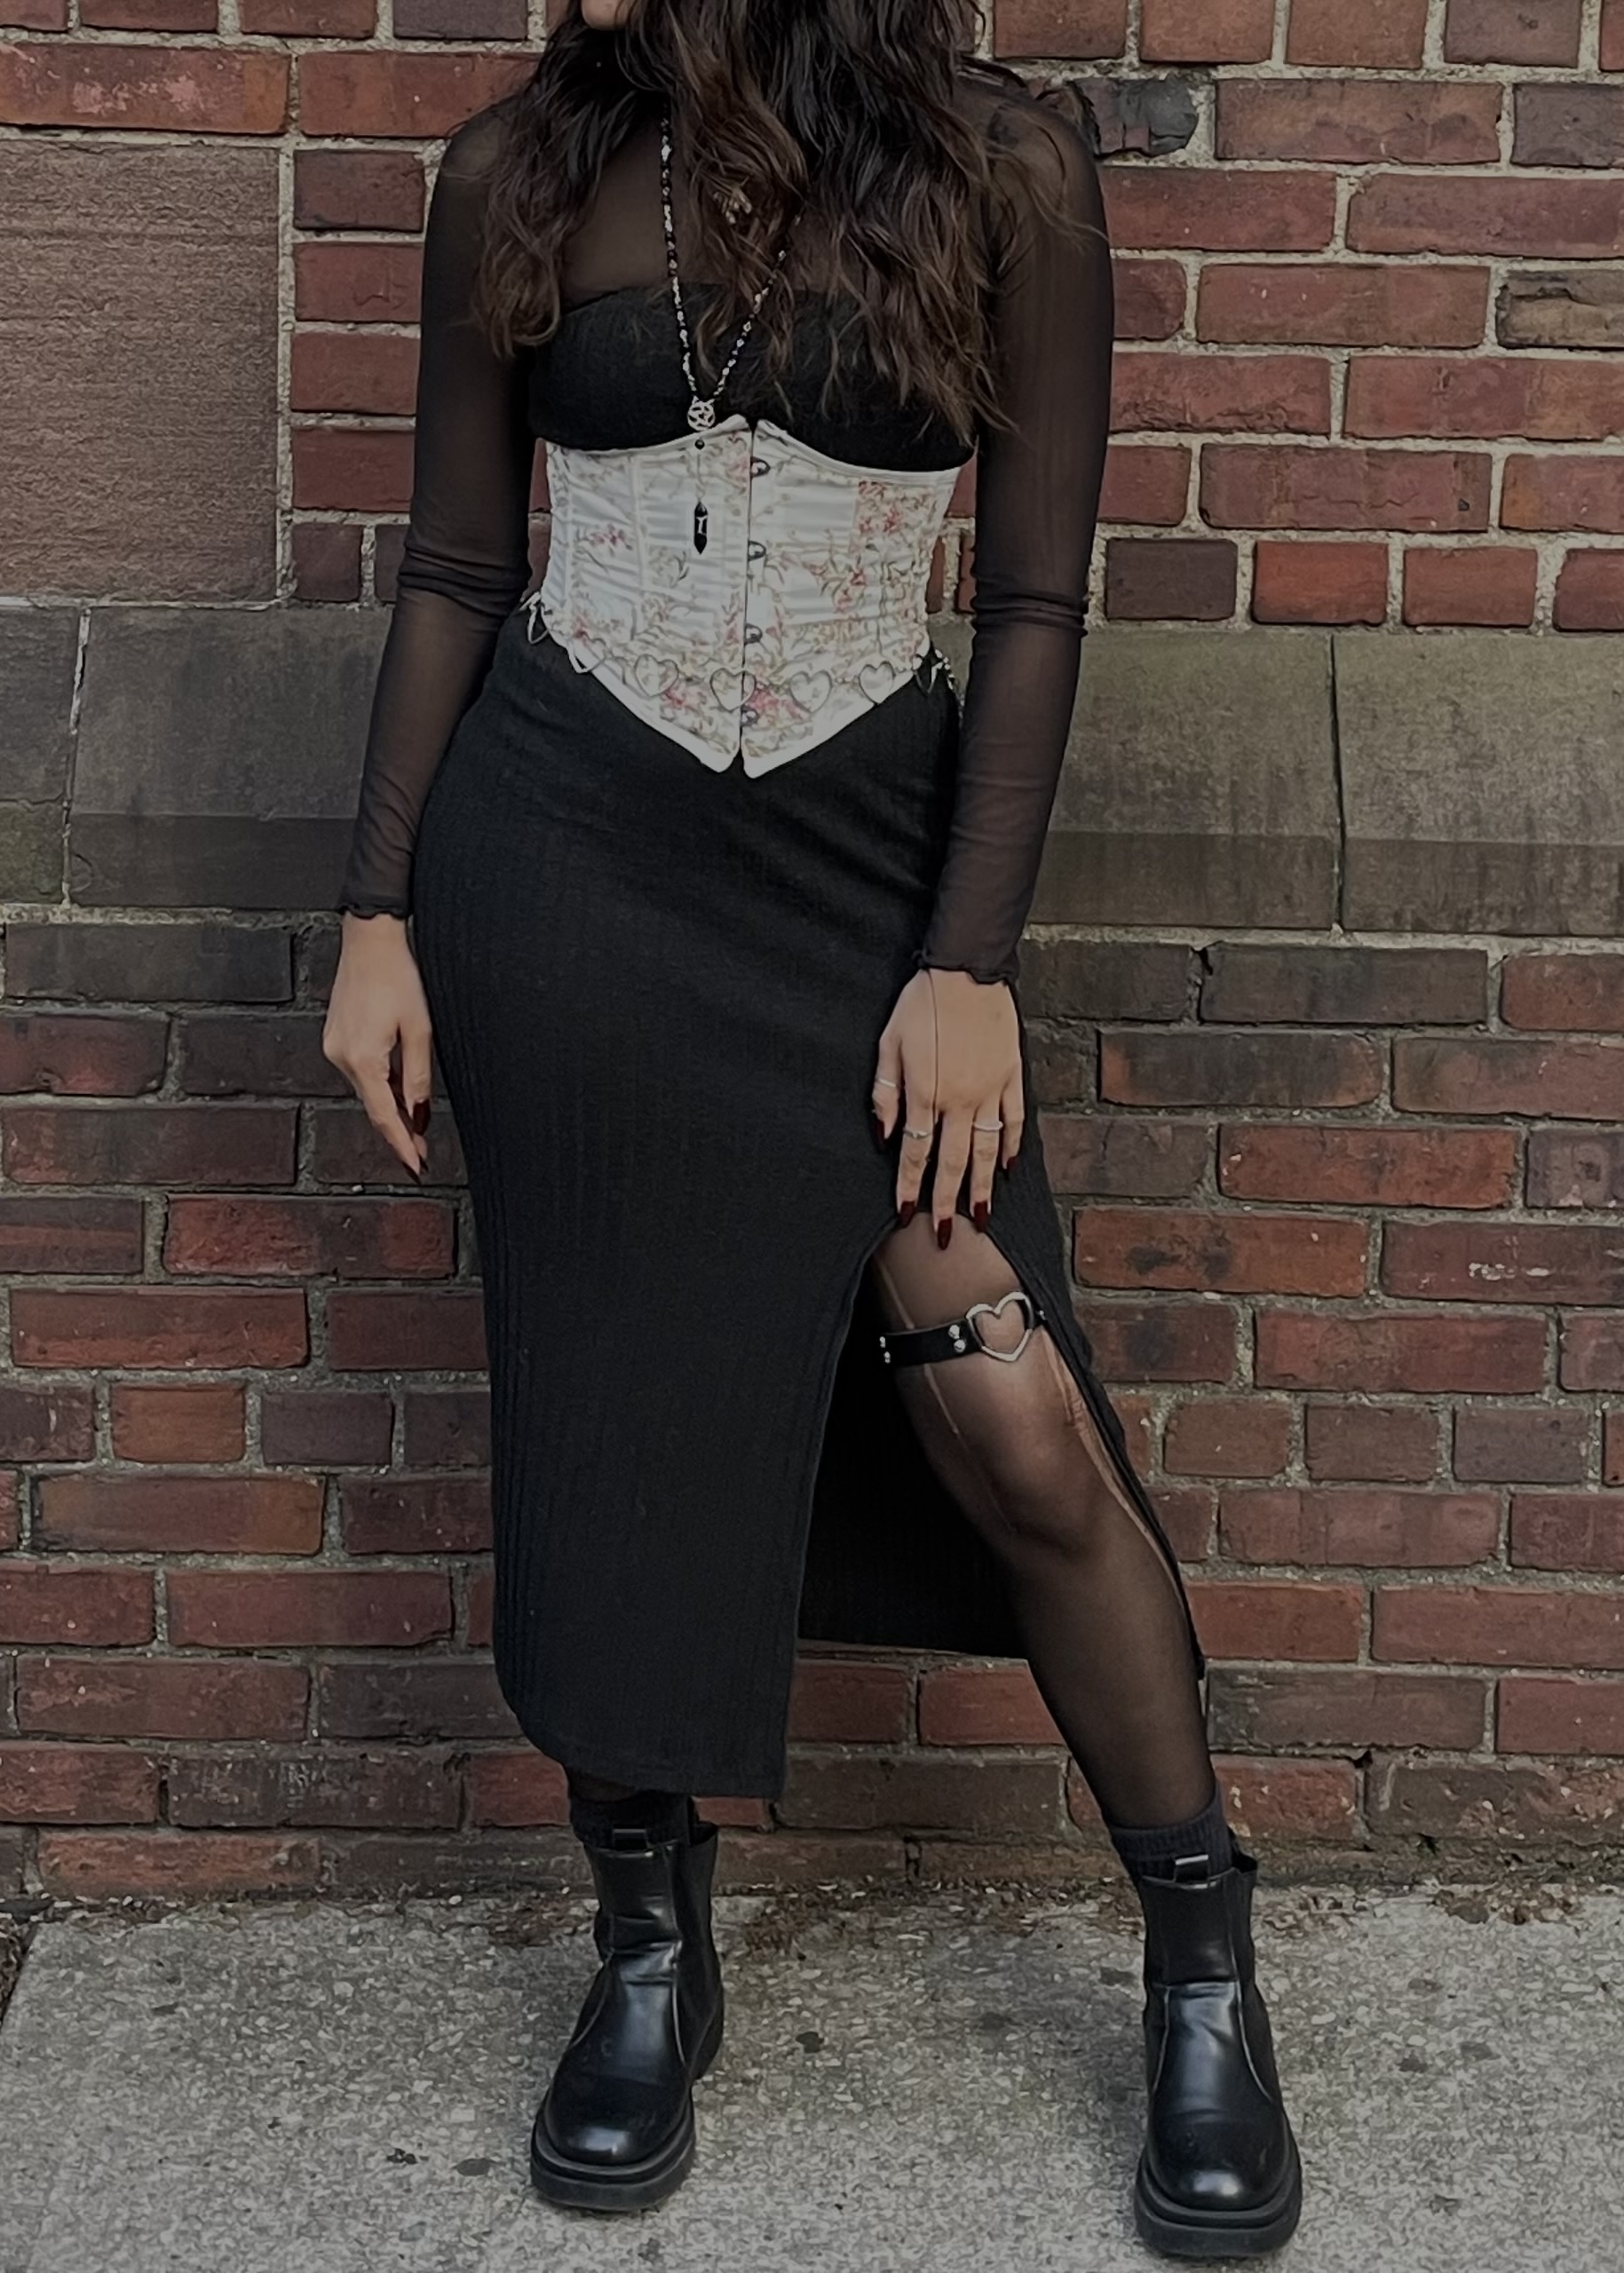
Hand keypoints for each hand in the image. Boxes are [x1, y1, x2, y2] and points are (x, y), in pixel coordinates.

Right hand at [321, 913, 433, 1179]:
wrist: (369, 940)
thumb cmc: (398, 977)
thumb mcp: (420, 1030)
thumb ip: (418, 1076)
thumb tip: (418, 1116)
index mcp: (363, 1058)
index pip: (383, 1115)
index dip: (401, 1144)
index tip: (416, 1168)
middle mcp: (342, 1057)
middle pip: (373, 1106)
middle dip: (398, 1132)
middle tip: (421, 1156)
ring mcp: (334, 1047)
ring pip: (367, 1090)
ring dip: (389, 1109)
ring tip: (415, 1131)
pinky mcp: (336, 1038)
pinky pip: (360, 1073)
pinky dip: (379, 1087)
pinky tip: (396, 1096)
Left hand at [870, 966, 1023, 1241]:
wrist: (966, 969)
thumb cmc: (921, 1003)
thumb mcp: (889, 1044)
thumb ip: (885, 1094)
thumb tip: (884, 1136)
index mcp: (926, 1093)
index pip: (915, 1153)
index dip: (909, 1187)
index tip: (906, 1215)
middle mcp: (960, 1099)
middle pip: (953, 1162)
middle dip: (946, 1202)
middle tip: (945, 1236)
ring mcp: (990, 1090)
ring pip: (987, 1150)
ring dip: (983, 1187)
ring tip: (980, 1216)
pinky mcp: (1012, 1075)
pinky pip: (1013, 1119)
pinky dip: (1010, 1146)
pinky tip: (1006, 1167)